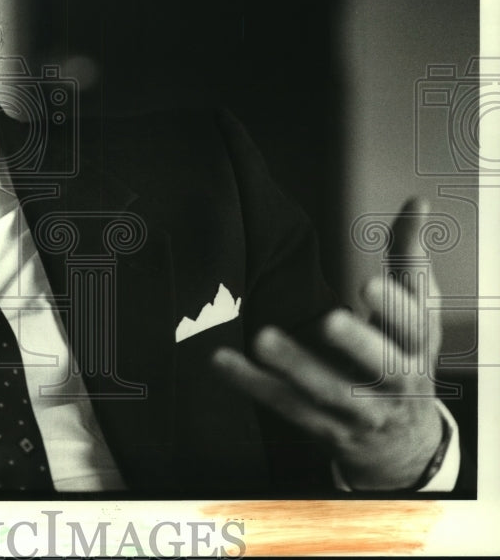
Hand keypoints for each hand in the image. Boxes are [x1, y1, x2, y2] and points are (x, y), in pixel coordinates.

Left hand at [211, 198, 445, 489]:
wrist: (404, 440)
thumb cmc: (406, 354)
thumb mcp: (419, 310)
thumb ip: (409, 256)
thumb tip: (416, 200)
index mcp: (418, 347)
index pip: (413, 327)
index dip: (395, 307)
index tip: (369, 284)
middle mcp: (395, 383)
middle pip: (381, 367)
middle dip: (357, 345)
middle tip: (329, 319)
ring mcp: (358, 411)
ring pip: (328, 391)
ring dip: (295, 365)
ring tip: (264, 337)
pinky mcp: (323, 426)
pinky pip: (284, 405)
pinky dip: (252, 383)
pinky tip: (221, 360)